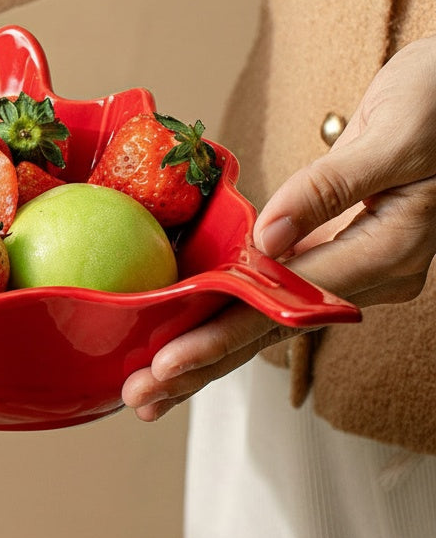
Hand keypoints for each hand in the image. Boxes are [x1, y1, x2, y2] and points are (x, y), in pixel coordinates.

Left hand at [122, 35, 435, 421]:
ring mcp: (355, 263)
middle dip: (204, 364)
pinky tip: (193, 328)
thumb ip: (329, 188)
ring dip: (210, 349)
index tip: (169, 361)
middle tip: (144, 397)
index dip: (223, 335)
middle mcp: (372, 270)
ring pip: (271, 317)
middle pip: (273, 329)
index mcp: (390, 250)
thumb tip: (266, 236)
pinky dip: (231, 311)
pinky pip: (276, 289)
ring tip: (154, 384)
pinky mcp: (338, 247)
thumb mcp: (392, 139)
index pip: (287, 307)